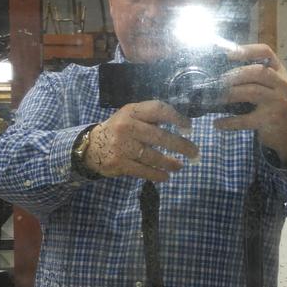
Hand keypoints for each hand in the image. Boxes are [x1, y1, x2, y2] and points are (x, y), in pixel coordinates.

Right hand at [85, 100, 199, 182]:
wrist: (91, 147)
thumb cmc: (119, 129)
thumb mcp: (131, 116)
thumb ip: (151, 118)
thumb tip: (181, 126)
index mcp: (132, 111)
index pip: (159, 110)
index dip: (177, 118)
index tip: (189, 127)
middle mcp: (127, 126)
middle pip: (160, 136)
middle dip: (181, 145)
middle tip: (195, 152)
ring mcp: (122, 146)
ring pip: (153, 156)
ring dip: (170, 163)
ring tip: (180, 166)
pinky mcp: (119, 163)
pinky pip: (144, 171)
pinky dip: (157, 175)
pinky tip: (166, 176)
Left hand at [214, 44, 286, 166]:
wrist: (286, 130)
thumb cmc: (271, 103)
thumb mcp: (268, 86)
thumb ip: (252, 76)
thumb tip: (219, 70)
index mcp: (279, 71)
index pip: (266, 52)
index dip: (248, 50)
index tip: (229, 54)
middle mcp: (282, 84)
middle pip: (258, 72)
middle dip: (236, 74)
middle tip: (219, 81)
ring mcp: (278, 102)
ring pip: (253, 92)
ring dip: (231, 94)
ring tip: (216, 98)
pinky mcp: (271, 120)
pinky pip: (247, 119)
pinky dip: (230, 121)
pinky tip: (218, 123)